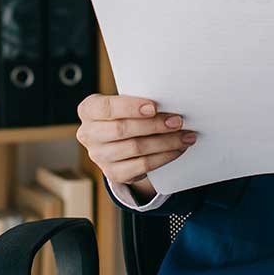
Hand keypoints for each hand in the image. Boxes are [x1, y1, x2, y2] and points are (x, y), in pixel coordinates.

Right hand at [76, 94, 196, 198]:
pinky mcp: (113, 172)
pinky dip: (164, 156)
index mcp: (89, 110)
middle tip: (178, 121)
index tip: (154, 107)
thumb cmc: (127, 113)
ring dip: (165, 142)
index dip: (130, 107)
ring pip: (135, 148)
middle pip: (122, 129)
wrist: (120, 140)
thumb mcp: (127, 103)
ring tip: (185, 136)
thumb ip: (140, 102)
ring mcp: (99, 156)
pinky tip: (178, 149)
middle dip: (154, 125)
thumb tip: (170, 102)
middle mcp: (88, 134)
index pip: (107, 108)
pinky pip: (142, 166)